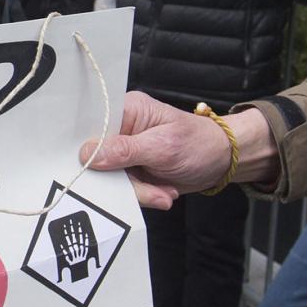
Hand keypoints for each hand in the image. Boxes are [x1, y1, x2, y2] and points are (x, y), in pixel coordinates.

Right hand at [80, 90, 267, 210]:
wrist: (221, 163)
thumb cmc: (198, 144)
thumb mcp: (163, 146)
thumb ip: (125, 150)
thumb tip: (86, 154)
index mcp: (125, 110)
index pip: (92, 124)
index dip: (85, 146)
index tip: (88, 168)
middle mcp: (120, 130)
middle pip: (97, 157)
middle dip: (120, 180)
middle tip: (148, 190)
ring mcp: (124, 153)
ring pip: (110, 179)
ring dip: (137, 192)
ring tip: (164, 192)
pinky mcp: (130, 172)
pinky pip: (123, 190)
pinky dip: (143, 196)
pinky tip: (163, 193)